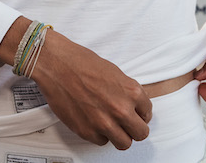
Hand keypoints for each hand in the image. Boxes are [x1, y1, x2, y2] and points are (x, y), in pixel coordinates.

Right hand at [30, 30, 152, 148]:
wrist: (57, 65)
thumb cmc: (82, 63)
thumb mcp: (115, 73)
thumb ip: (127, 92)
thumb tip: (134, 105)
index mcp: (131, 91)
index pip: (147, 114)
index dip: (140, 114)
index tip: (135, 114)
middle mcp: (121, 109)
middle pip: (141, 134)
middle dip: (134, 129)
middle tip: (127, 124)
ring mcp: (104, 123)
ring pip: (124, 143)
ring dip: (119, 136)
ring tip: (111, 126)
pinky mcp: (87, 131)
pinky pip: (102, 142)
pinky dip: (100, 135)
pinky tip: (94, 122)